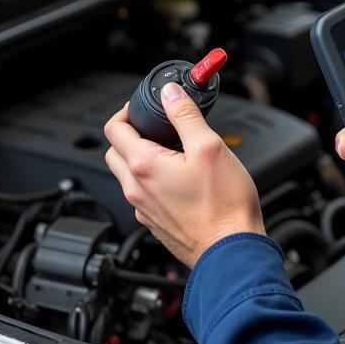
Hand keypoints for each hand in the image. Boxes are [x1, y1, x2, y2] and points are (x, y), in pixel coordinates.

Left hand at [104, 83, 264, 268]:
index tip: (143, 107)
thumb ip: (185, 115)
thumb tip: (170, 93)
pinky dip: (151, 179)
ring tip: (169, 149)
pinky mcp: (155, 223)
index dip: (126, 111)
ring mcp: (143, 209)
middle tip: (153, 126)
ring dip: (138, 157)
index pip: (114, 129)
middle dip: (128, 133)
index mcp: (144, 166)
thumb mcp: (209, 146)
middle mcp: (136, 190)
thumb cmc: (224, 205)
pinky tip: (178, 178)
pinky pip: (142, 194)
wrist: (230, 250)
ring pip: (127, 175)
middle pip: (115, 152)